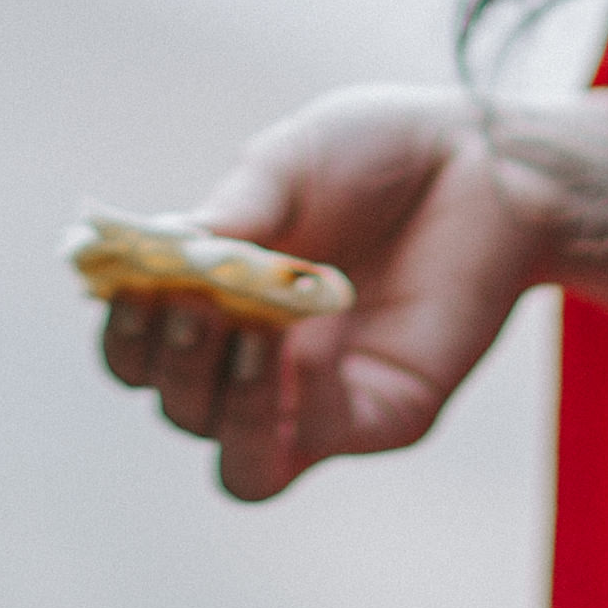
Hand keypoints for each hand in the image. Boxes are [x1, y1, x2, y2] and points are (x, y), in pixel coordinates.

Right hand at [99, 85, 607, 503]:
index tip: (124, 283)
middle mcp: (255, 355)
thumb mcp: (289, 163)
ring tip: (239, 331)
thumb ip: (232, 213)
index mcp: (219, 295)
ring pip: (224, 452)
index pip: (139, 344)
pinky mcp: (371, 417)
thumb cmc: (379, 155)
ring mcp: (311, 395)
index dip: (120, 327)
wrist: (486, 165)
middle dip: (162, 357)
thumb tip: (165, 256)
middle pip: (172, 401)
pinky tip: (289, 350)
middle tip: (182, 301)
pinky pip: (295, 450)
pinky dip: (273, 412)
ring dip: (211, 400)